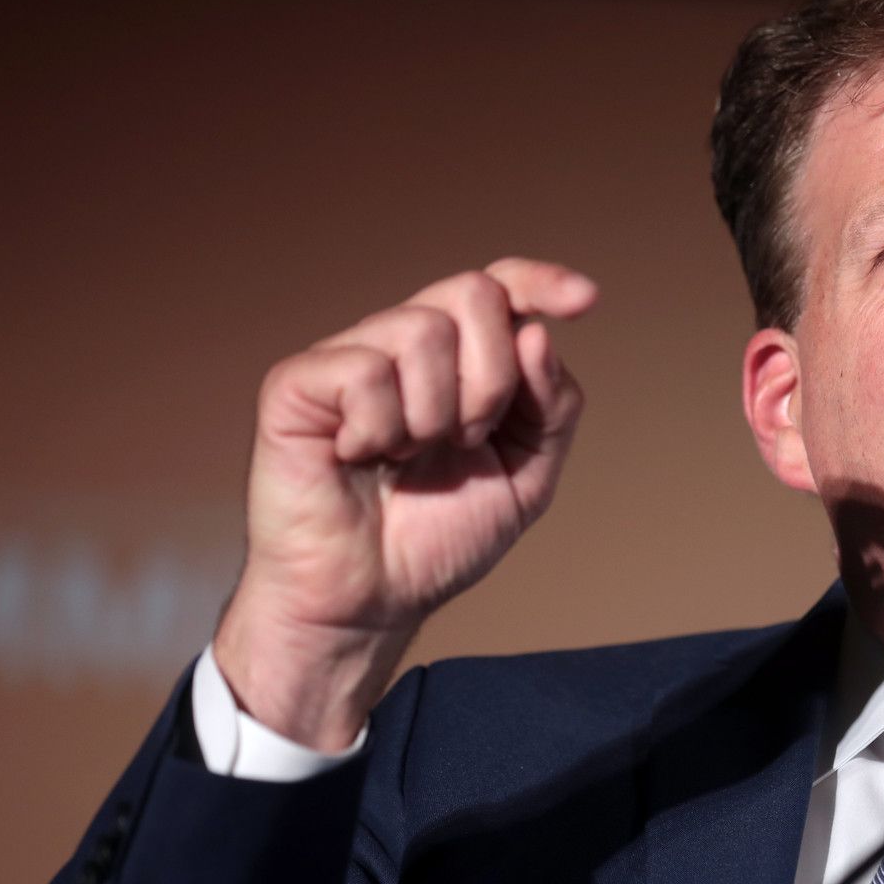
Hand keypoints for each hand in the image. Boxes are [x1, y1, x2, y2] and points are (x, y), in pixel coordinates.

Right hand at [213, 258, 594, 749]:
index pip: (500, 288)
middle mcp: (402, 345)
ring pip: (422, 329)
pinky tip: (359, 455)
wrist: (371, 602)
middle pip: (472, 295)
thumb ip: (550, 407)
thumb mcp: (526, 478)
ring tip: (408, 456)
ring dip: (436, 414)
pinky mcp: (297, 383)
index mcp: (457, 361)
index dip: (541, 281)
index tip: (585, 301)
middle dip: (492, 377)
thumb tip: (538, 333)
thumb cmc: (436, 541)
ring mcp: (348, 358)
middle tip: (469, 437)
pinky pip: (364, 369)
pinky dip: (379, 426)